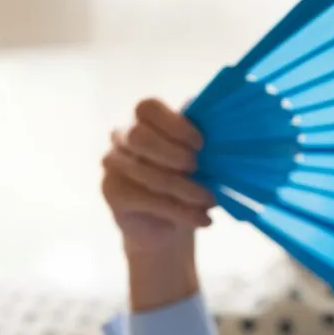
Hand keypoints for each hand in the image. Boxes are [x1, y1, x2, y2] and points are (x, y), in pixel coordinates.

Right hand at [101, 98, 212, 257]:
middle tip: (198, 168)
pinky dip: (180, 211)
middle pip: (139, 135)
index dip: (175, 124)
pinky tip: (202, 219)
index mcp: (146, 121)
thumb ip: (203, 143)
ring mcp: (113, 163)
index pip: (148, 108)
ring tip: (211, 201)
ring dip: (185, 189)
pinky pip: (146, 198)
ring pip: (147, 172)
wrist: (168, 226)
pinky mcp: (112, 192)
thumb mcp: (202, 161)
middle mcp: (123, 136)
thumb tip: (221, 126)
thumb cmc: (189, 183)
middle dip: (174, 154)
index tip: (201, 144)